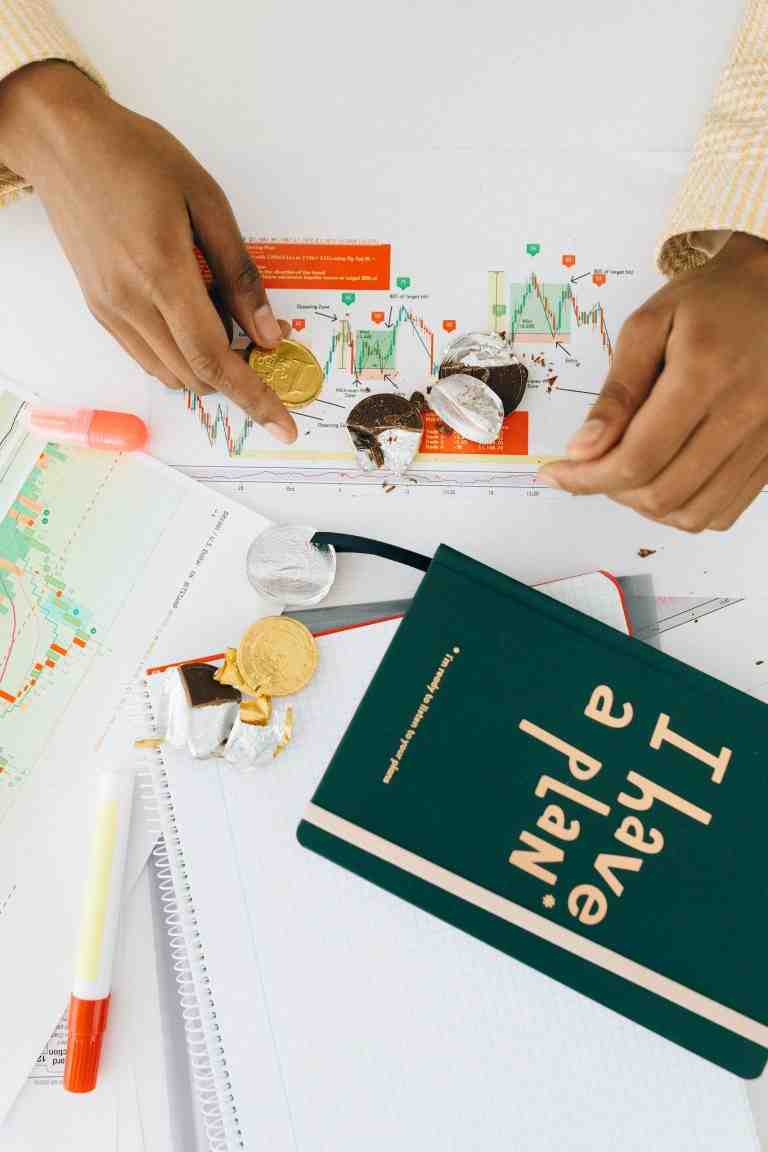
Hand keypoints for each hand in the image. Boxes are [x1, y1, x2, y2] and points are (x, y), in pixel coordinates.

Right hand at [0, 62, 296, 442]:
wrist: (64, 142)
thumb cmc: (135, 156)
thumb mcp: (206, 200)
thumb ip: (239, 273)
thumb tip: (267, 332)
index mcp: (162, 271)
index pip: (214, 358)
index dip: (254, 397)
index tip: (281, 425)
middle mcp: (130, 301)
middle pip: (195, 375)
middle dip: (236, 377)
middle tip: (257, 341)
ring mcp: (111, 309)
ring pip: (170, 373)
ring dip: (206, 367)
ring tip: (219, 315)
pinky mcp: (100, 309)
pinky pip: (147, 356)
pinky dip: (179, 355)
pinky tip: (191, 316)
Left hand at [537, 231, 767, 530]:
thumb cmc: (711, 302)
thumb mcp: (649, 324)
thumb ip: (617, 390)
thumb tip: (583, 448)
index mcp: (703, 376)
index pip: (637, 458)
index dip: (587, 478)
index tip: (555, 474)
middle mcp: (742, 414)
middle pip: (662, 493)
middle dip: (611, 490)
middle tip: (591, 466)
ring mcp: (764, 441)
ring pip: (693, 514)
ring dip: (646, 506)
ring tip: (628, 471)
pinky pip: (723, 511)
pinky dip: (684, 510)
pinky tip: (666, 478)